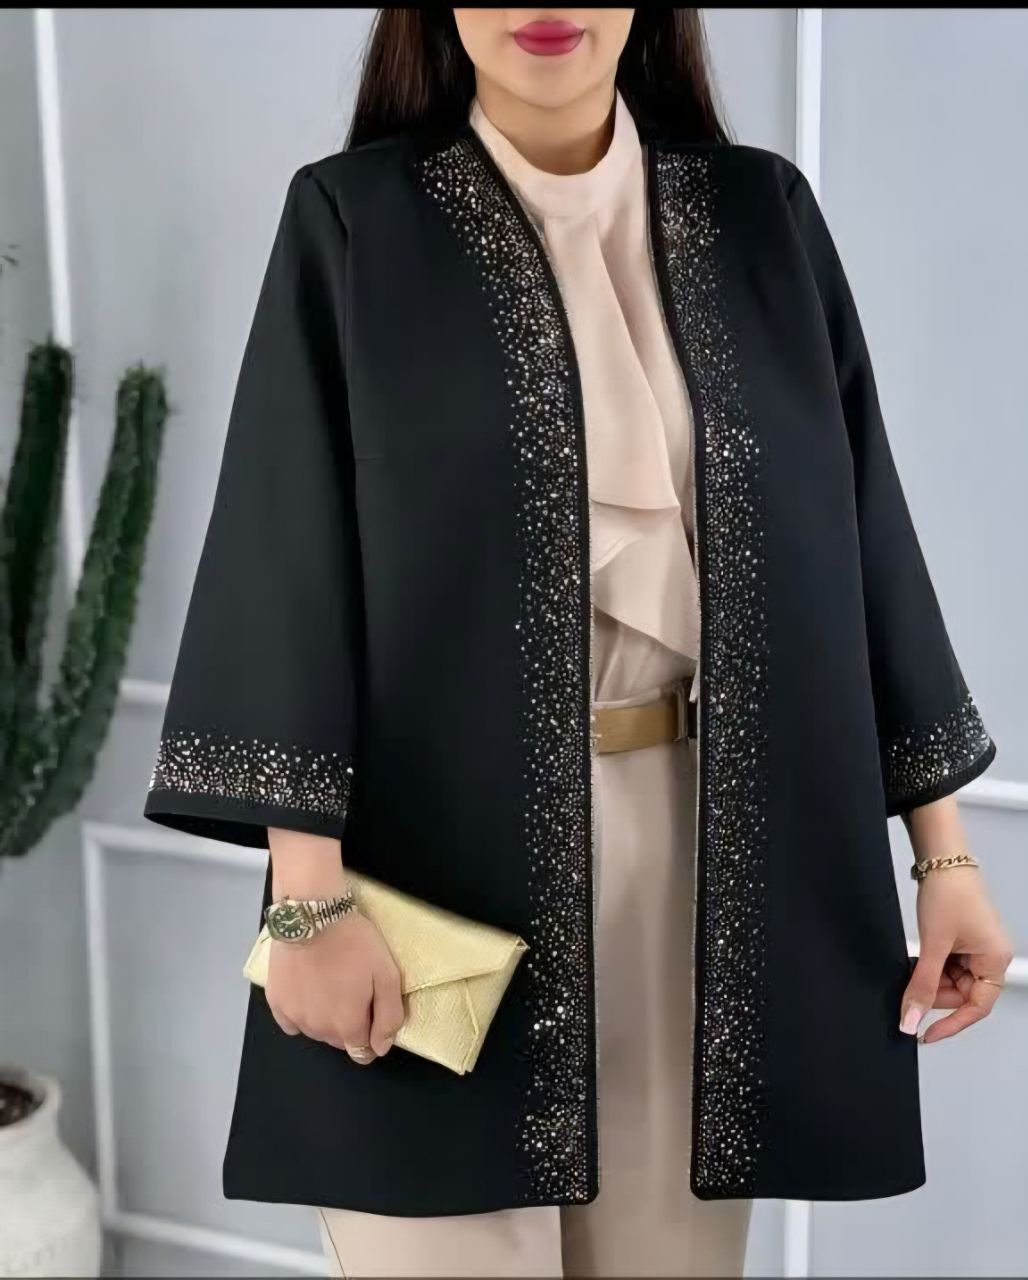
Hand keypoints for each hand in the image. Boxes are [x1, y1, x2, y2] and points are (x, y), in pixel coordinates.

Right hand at [266, 910, 403, 1063]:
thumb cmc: (353, 942)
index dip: (371, 1036)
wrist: (313, 915)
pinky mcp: (276, 1002)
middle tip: (353, 989)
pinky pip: (292, 1022)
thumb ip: (389, 1017)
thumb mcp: (387, 975)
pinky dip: (302, 1012)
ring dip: (326, 1018)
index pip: (362, 1052)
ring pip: (316, 1032)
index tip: (371, 1011)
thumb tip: (380, 1047)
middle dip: (349, 1024)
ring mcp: (294, 1017)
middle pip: (339, 1041)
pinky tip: (309, 989)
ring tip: (331, 983)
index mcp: (347, 1026)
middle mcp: (318, 1030)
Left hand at [901, 866, 1012, 1044]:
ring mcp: (974, 947)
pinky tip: (916, 960)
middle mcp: (989, 956)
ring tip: (913, 967)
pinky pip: (944, 964)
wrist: (940, 858)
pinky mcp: (959, 938)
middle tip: (910, 991)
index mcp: (995, 961)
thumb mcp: (933, 945)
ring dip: (929, 978)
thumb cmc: (949, 892)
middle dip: (933, 993)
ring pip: (949, 979)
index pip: (975, 1007)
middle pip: (960, 994)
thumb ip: (921, 985)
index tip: (925, 1033)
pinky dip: (928, 965)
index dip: (950, 1024)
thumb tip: (912, 1018)